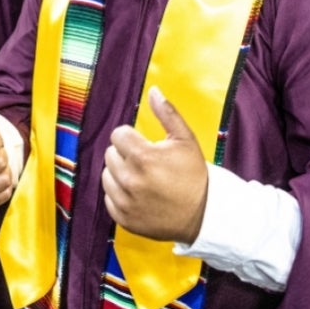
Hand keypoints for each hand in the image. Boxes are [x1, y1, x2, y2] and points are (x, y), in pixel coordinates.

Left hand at [102, 86, 208, 242]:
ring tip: (142, 178)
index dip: (132, 137)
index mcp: (143, 157)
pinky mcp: (123, 218)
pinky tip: (138, 194)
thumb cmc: (193, 175)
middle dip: (126, 154)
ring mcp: (125, 201)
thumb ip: (167, 113)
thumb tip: (153, 90)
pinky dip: (120, 194)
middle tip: (147, 163)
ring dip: (120, 174)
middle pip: (110, 154)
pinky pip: (108, 197)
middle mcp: (130, 180)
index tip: (145, 145)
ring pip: (106, 175)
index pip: (118, 134)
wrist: (202, 214)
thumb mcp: (186, 139)